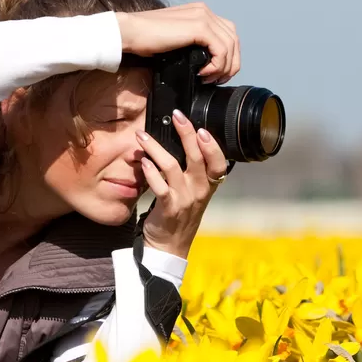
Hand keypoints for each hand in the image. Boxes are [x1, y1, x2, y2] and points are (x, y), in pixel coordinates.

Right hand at [116, 3, 240, 83]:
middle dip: (231, 64)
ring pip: (231, 46)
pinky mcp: (199, 27)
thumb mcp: (177, 41)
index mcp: (200, 13)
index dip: (228, 56)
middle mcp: (205, 11)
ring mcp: (203, 17)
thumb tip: (206, 63)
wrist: (130, 33)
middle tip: (217, 80)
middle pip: (234, 40)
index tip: (216, 73)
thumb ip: (193, 45)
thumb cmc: (146, 39)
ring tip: (209, 78)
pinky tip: (202, 73)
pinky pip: (221, 50)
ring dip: (224, 67)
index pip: (227, 33)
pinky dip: (216, 65)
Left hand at [135, 109, 227, 258]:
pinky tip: (143, 161)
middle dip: (187, 133)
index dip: (213, 146)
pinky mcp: (168, 208)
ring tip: (142, 135)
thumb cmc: (181, 214)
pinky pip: (159, 186)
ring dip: (155, 147)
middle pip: (196, 157)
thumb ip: (194, 171)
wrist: (169, 246)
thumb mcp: (195, 193)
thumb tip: (184, 141)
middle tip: (177, 116)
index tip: (202, 129)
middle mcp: (199, 191)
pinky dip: (150, 171)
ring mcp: (184, 199)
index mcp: (208, 185)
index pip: (219, 163)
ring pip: (172, 166)